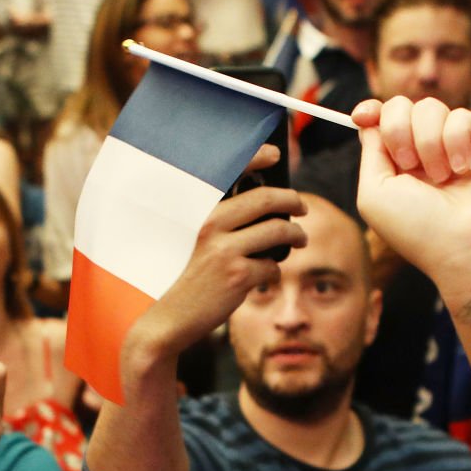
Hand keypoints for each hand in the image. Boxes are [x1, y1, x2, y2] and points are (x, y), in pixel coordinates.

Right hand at [130, 149, 304, 361]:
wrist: (170, 317)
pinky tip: (265, 276)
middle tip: (301, 207)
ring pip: (278, 231)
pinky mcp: (238, 276)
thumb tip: (268, 213)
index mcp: (202, 212)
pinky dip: (273, 271)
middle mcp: (212, 224)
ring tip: (300, 239)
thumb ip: (225, 225)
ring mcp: (225, 250)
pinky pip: (272, 266)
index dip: (255, 157)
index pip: (230, 173)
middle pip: (267, 199)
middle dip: (292, 201)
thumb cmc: (187, 278)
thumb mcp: (199, 243)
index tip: (273, 153)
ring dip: (296, 234)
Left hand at [353, 97, 470, 285]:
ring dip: (428, 142)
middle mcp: (424, 153)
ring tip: (440, 177)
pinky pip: (461, 116)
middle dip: (397, 129)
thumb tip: (370, 121)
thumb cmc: (418, 229)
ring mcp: (454, 145)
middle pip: (400, 106)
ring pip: (430, 107)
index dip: (370, 112)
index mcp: (396, 166)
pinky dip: (455, 141)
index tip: (361, 116)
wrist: (469, 247)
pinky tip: (461, 170)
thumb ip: (371, 152)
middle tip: (407, 163)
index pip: (380, 121)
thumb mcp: (374, 194)